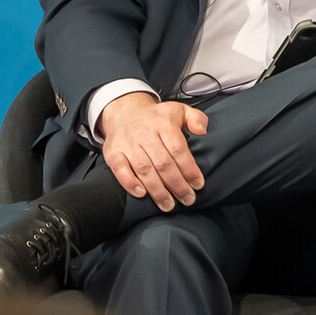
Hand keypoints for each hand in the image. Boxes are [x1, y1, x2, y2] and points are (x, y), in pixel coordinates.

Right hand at [99, 92, 207, 211]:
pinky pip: (120, 170)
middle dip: (177, 185)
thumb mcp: (179, 110)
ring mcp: (127, 144)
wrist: (124, 111)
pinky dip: (129, 183)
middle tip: (188, 199)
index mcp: (163, 124)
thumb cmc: (156, 117)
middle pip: (163, 163)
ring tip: (168, 204)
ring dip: (157, 190)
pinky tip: (141, 194)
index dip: (189, 169)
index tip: (198, 184)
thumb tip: (202, 131)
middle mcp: (144, 134)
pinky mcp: (113, 152)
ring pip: (144, 169)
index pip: (178, 150)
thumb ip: (196, 118)